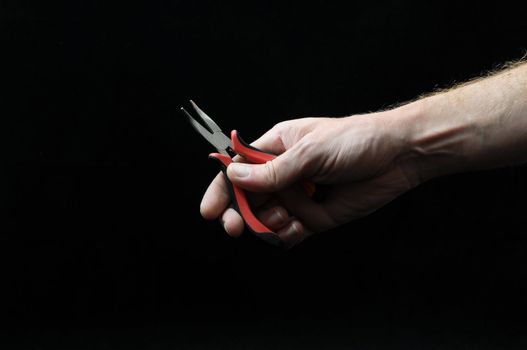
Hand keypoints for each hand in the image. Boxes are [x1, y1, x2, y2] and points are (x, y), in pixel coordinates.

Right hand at [200, 111, 419, 247]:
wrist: (397, 157)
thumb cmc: (354, 141)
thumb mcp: (309, 152)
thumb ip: (271, 171)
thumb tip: (233, 175)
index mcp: (275, 148)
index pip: (238, 169)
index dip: (222, 190)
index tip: (211, 211)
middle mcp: (282, 174)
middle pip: (247, 199)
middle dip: (240, 215)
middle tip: (236, 228)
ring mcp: (297, 196)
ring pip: (266, 219)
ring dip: (270, 224)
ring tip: (289, 217)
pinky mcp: (314, 217)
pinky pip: (290, 233)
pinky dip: (289, 236)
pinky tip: (300, 228)